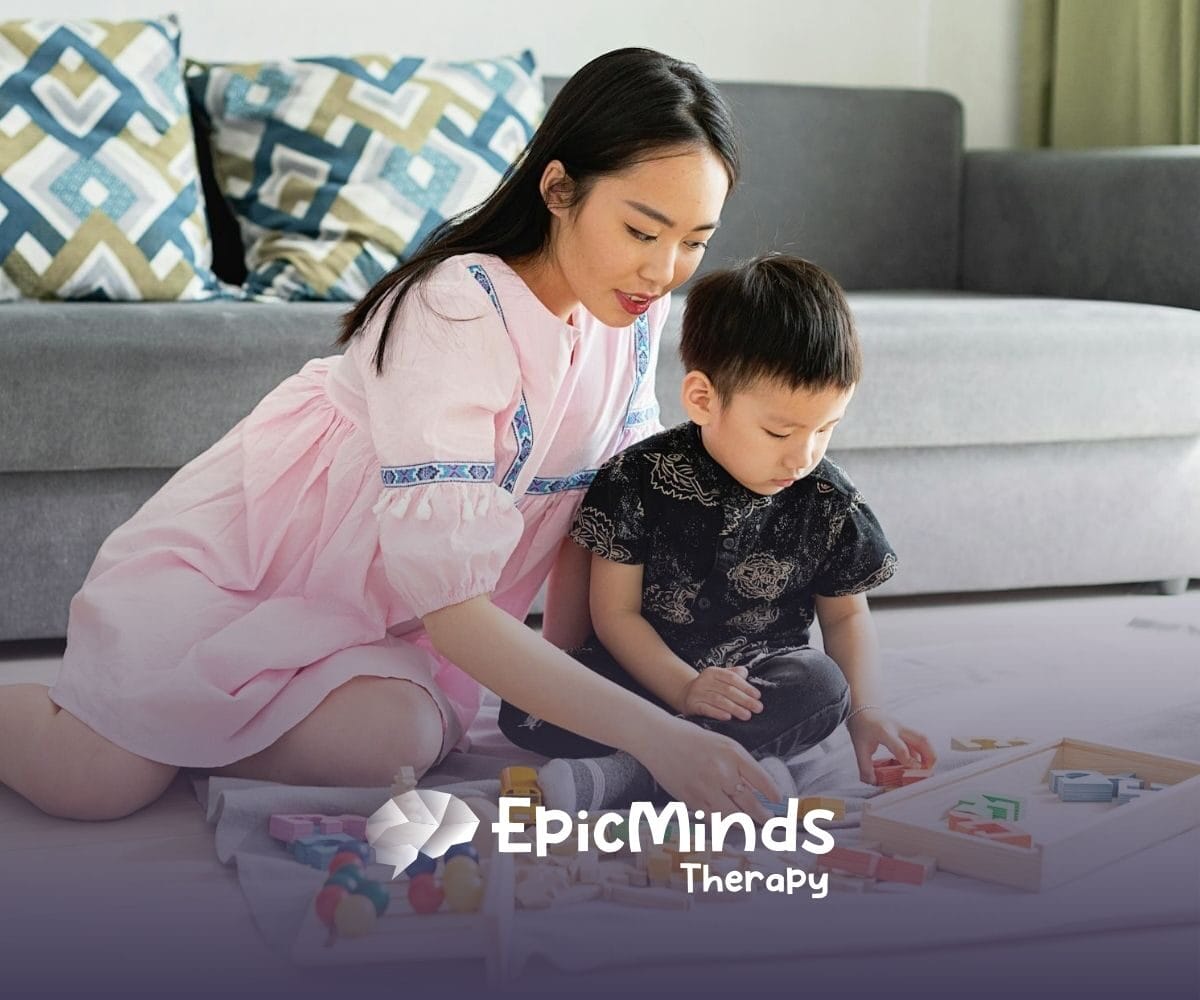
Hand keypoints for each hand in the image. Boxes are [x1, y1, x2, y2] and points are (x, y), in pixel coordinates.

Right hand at [639, 718, 779, 822]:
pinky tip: (729, 824)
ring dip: (745, 823)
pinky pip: (714, 819)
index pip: (761, 779)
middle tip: (769, 820)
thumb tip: (755, 788)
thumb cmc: (691, 739)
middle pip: (750, 803)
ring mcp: (706, 788)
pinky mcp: (692, 800)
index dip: (773, 793)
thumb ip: (739, 764)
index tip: (778, 800)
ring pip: (733, 817)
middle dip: (763, 815)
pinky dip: (723, 824)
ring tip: (751, 825)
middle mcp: (722, 773)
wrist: (659, 739)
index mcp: (732, 754)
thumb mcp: (722, 744)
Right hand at [678, 665, 762, 720]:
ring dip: (734, 708)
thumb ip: (733, 674)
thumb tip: (745, 673)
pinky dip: (718, 713)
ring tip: (747, 715)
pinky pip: (707, 709)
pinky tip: (728, 717)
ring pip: (718, 700)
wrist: (686, 694)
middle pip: (727, 690)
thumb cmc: (708, 687)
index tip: (757, 696)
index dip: (746, 687)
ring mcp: (697, 693)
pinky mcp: (692, 705)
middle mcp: (704, 681)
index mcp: (713, 672)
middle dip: (744, 700)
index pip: (732, 678)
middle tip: (757, 708)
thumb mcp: (719, 677)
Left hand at [847, 709, 936, 783]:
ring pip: (924, 739)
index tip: (915, 771)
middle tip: (928, 772)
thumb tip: (872, 783)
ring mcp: (904, 728)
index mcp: (884, 732)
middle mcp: (898, 728)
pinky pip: (919, 741)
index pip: (901, 747)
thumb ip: (865, 767)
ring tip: (926, 769)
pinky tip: (918, 764)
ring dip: (929, 754)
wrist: (863, 708)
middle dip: (930, 756)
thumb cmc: (861, 726)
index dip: (909, 761)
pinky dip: (923, 753)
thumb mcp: (859, 747)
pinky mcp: (907, 730)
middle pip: (921, 739)